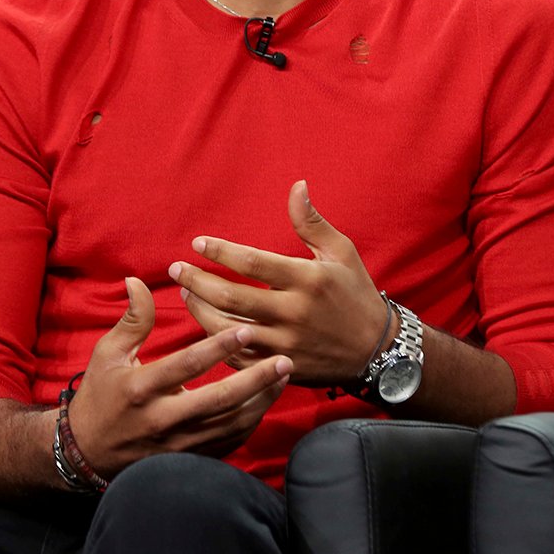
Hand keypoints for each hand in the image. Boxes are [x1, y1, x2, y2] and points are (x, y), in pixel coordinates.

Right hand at [65, 277, 292, 478]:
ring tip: (283, 376)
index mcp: (142, 388)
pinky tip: (266, 401)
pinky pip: (228, 442)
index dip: (218, 347)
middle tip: (285, 359)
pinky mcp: (189, 458)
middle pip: (219, 400)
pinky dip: (251, 422)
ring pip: (230, 424)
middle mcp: (162, 419)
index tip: (247, 331)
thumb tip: (137, 280)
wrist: (89, 453)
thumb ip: (131, 320)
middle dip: (256, 379)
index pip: (186, 365)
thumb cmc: (101, 396)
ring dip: (262, 400)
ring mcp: (178, 444)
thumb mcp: (107, 354)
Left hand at [170, 180, 390, 386]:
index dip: (220, 251)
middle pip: (231, 298)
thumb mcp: (341, 252)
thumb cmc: (356, 294)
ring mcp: (286, 345)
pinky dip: (217, 343)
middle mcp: (294, 313)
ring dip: (200, 311)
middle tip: (176, 269)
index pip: (252, 263)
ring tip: (186, 294)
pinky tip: (205, 325)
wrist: (377, 350)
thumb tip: (297, 185)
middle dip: (197, 282)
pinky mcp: (281, 368)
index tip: (197, 243)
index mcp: (308, 280)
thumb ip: (312, 221)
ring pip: (227, 331)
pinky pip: (238, 359)